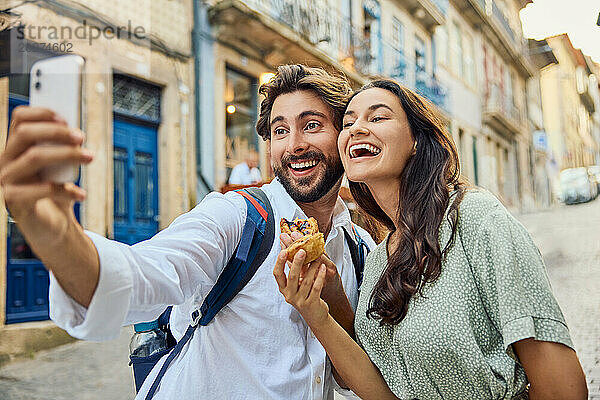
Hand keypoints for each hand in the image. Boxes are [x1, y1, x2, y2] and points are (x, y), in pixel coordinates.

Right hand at [0, 106, 92, 243]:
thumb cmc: (54, 194)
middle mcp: (6, 162)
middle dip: (56, 132)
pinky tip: (80, 194)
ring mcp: (7, 182)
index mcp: (15, 149)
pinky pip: (42, 189)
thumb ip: (61, 149)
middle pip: (24, 133)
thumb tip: (75, 132)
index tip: (66, 119)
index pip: (19, 119)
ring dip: (67, 154)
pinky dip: (67, 190)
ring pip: (34, 157)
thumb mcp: (58, 167)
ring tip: (89, 158)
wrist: (50, 227)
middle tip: (81, 137)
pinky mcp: (16, 202)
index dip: (42, 113)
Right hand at [280, 232, 344, 303]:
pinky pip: (316, 287)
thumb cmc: (304, 295)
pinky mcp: (311, 303)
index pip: (277, 274)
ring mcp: (300, 300)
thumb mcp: (295, 283)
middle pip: (292, 276)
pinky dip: (320, 276)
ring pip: (306, 281)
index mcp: (283, 288)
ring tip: (317, 257)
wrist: (314, 315)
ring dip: (312, 267)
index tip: (284, 251)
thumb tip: (287, 246)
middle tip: (302, 250)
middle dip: (297, 262)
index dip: (279, 262)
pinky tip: (322, 267)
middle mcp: (289, 295)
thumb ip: (292, 266)